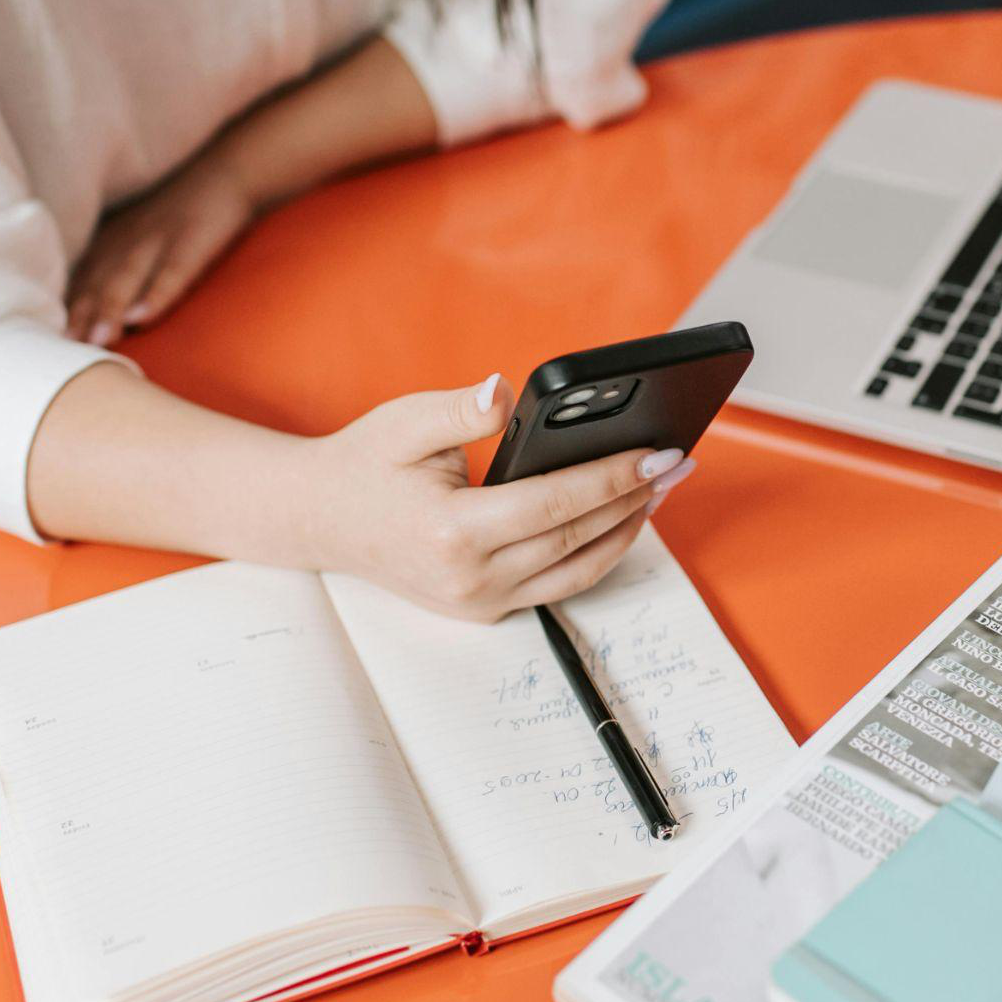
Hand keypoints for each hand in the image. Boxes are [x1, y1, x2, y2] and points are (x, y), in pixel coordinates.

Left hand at [66, 153, 256, 347]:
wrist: (229, 170)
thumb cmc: (183, 211)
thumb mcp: (142, 233)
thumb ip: (118, 265)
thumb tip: (95, 311)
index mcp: (113, 239)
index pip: (82, 279)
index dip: (65, 311)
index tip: (48, 344)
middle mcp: (128, 238)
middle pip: (98, 280)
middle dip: (79, 315)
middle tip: (62, 350)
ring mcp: (160, 238)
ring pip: (128, 276)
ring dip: (110, 308)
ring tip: (98, 341)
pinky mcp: (193, 239)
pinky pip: (174, 270)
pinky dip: (157, 293)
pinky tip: (143, 316)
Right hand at [306, 374, 698, 620]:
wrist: (321, 520)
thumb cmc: (366, 465)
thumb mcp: (405, 421)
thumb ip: (460, 409)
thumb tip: (504, 391)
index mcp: (451, 531)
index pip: (553, 505)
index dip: (611, 478)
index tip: (656, 454)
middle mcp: (470, 577)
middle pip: (577, 540)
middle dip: (635, 500)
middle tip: (679, 465)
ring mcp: (479, 601)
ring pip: (577, 571)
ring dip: (627, 531)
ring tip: (662, 491)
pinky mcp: (485, 609)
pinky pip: (559, 585)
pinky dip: (597, 553)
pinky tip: (622, 518)